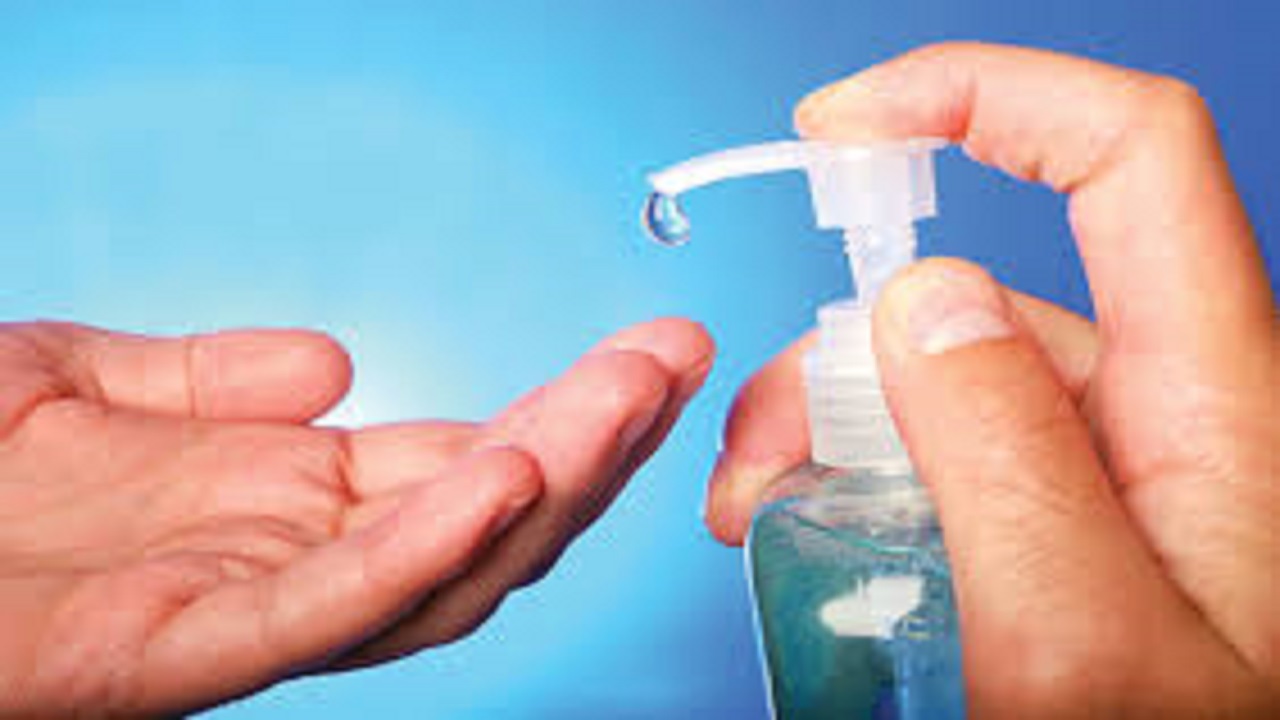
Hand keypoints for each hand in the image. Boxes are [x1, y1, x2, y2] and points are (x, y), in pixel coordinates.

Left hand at [0, 317, 712, 716]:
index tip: (648, 349)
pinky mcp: (177, 655)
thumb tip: (331, 365)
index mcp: (278, 500)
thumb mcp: (74, 380)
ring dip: (546, 488)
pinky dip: (426, 552)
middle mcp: (287, 563)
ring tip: (625, 403)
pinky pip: (328, 613)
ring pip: (439, 575)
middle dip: (594, 442)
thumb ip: (206, 376)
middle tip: (677, 360)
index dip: (563, 411)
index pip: (457, 464)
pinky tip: (501, 482)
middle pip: (483, 524)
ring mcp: (242, 615)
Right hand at [705, 43, 1277, 717]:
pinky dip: (864, 474)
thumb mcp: (1080, 651)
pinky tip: (813, 534)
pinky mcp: (1069, 523)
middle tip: (755, 465)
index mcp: (1219, 407)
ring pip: (946, 382)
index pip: (1126, 156)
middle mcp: (1172, 418)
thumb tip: (926, 297)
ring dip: (829, 426)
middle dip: (836, 351)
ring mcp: (1114, 475)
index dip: (982, 94)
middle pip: (985, 293)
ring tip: (763, 521)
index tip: (838, 128)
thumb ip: (1003, 455)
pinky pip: (951, 456)